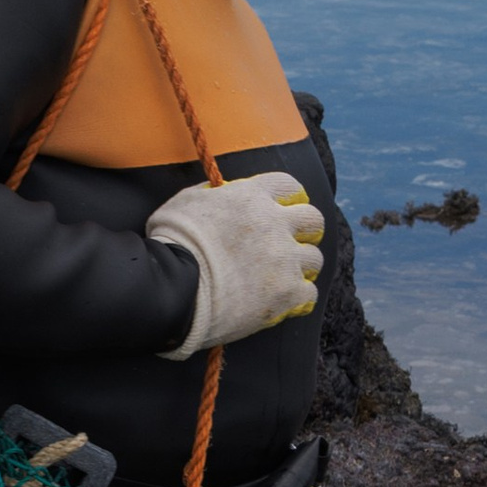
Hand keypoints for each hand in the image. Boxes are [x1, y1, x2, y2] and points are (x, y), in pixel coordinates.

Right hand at [147, 170, 325, 358]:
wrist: (174, 288)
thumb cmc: (172, 244)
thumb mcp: (186, 201)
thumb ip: (213, 194)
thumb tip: (221, 193)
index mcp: (252, 197)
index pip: (289, 186)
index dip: (290, 198)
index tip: (286, 209)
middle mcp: (275, 224)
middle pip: (313, 220)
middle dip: (305, 231)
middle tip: (291, 244)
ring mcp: (284, 259)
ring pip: (314, 259)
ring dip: (300, 267)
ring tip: (282, 277)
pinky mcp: (287, 292)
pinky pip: (308, 292)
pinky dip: (297, 297)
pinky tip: (281, 301)